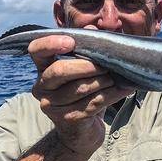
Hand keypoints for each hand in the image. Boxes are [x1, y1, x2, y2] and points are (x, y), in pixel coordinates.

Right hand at [29, 27, 133, 157]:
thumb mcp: (84, 69)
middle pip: (60, 70)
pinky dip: (112, 95)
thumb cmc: (84, 93)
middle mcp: (41, 87)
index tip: (71, 42)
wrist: (81, 132)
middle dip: (87, 66)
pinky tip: (125, 89)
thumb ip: (86, 48)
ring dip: (103, 81)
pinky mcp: (67, 119)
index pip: (36, 50)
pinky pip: (92, 103)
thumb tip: (92, 28)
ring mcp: (51, 105)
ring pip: (80, 88)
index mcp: (43, 69)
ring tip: (117, 78)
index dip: (51, 43)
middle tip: (106, 65)